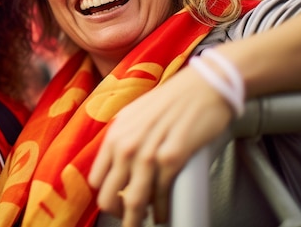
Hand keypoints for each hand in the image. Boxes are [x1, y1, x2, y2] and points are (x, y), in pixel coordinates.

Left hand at [87, 65, 233, 225]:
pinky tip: (163, 214)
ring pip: (134, 201)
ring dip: (137, 219)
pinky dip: (161, 210)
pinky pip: (161, 195)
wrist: (203, 87)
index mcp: (115, 134)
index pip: (97, 178)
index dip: (105, 195)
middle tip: (127, 219)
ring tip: (141, 224)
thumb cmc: (173, 101)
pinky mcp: (172, 158)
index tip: (113, 203)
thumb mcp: (135, 116)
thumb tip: (118, 166)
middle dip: (118, 213)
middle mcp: (126, 144)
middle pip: (110, 196)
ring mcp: (148, 153)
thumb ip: (124, 140)